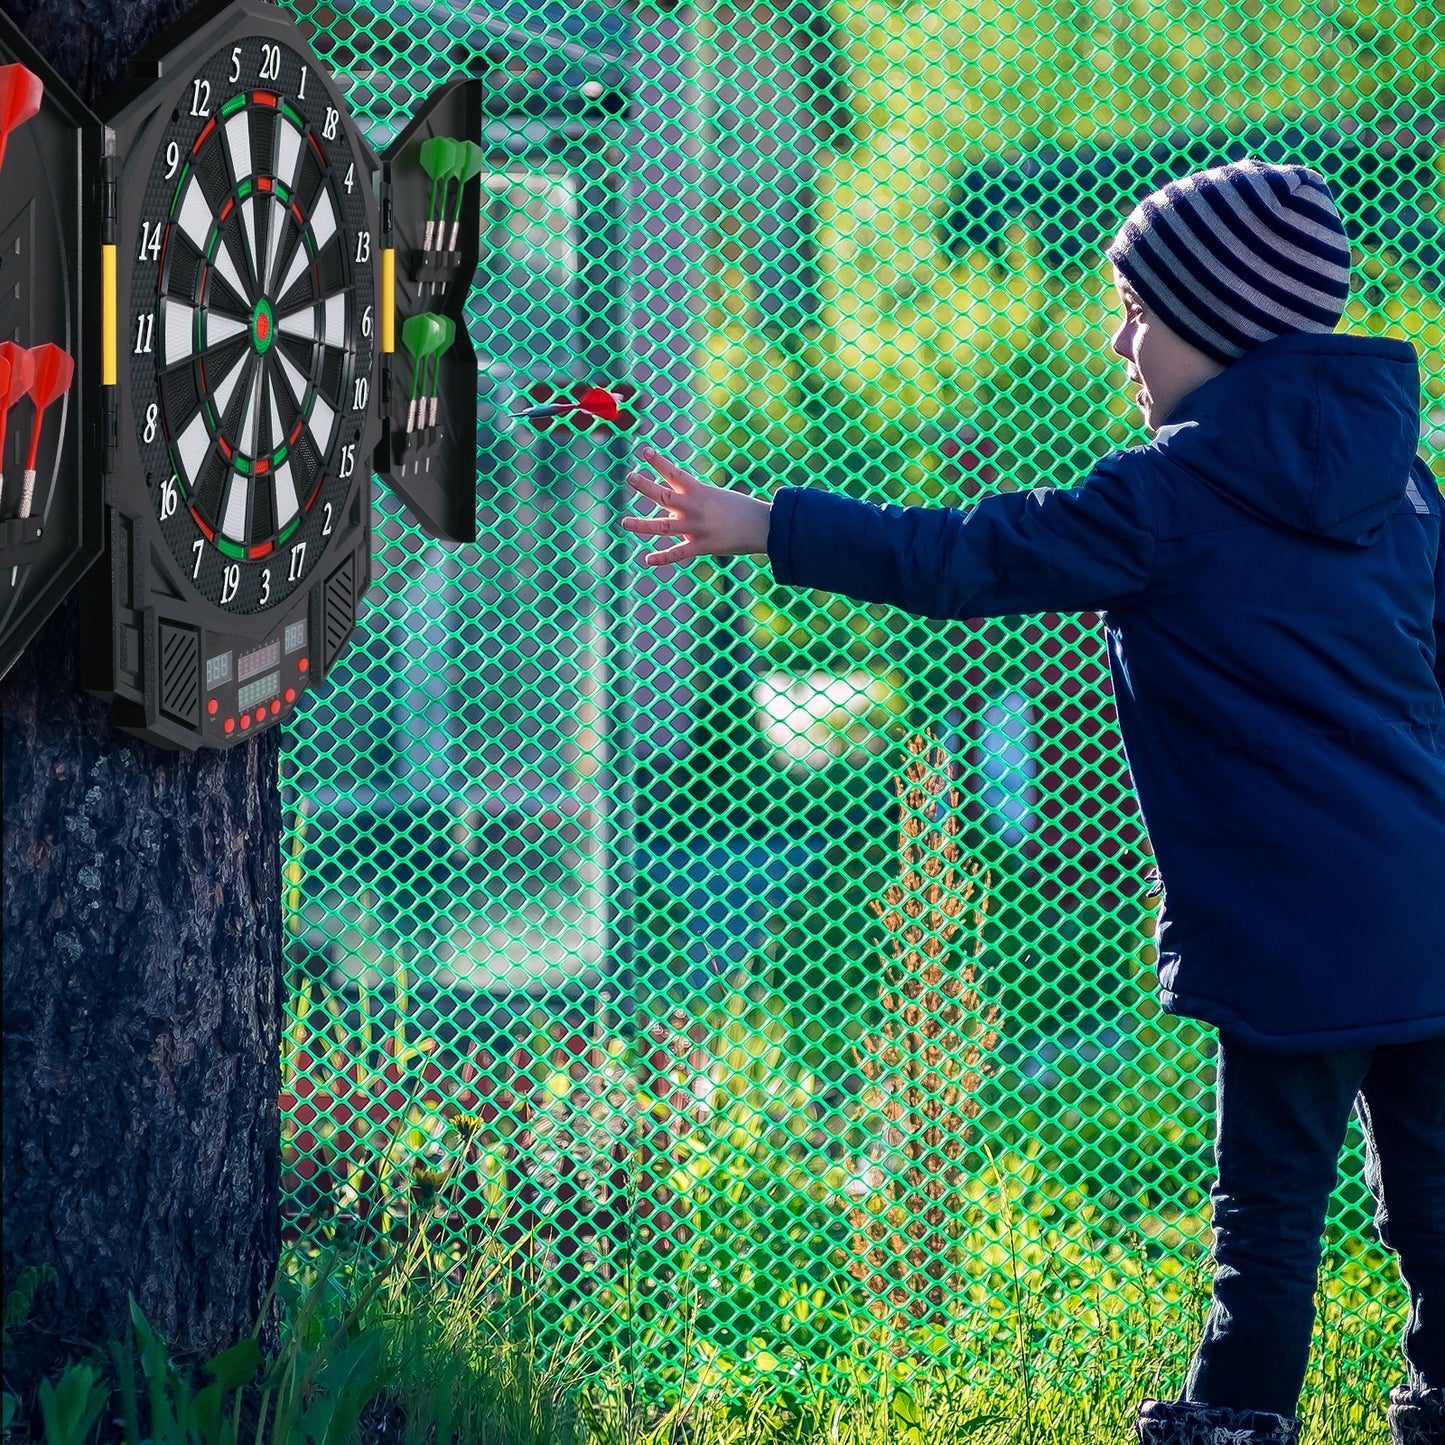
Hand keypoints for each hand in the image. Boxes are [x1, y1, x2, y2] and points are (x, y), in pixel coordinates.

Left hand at [622, 446, 771, 568]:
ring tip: (624, 522)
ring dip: (642, 525)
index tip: (644, 451)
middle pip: (663, 496)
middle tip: (630, 477)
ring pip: (663, 526)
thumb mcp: (716, 498)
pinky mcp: (702, 546)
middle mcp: (694, 508)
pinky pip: (678, 553)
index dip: (658, 461)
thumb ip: (693, 501)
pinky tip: (648, 559)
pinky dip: (662, 558)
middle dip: (644, 486)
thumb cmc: (741, 510)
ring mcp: (696, 528)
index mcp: (700, 491)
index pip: (674, 472)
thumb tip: (672, 508)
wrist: (764, 526)